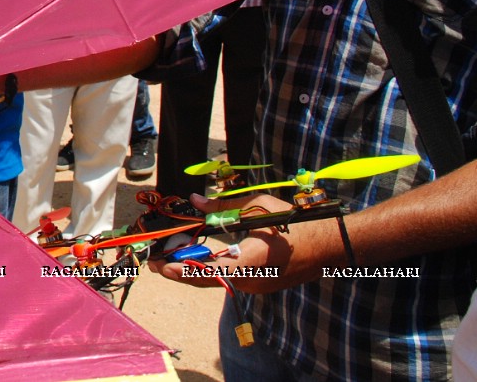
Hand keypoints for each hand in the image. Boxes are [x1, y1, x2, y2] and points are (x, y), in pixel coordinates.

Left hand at [148, 192, 334, 293]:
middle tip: (157, 264)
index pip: (210, 270)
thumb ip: (223, 207)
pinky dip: (212, 270)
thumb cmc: (294, 223)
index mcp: (251, 260)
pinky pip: (231, 279)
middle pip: (208, 278)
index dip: (183, 270)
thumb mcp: (257, 208)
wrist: (329, 246)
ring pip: (218, 280)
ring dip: (195, 270)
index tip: (162, 267)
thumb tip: (195, 200)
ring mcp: (257, 286)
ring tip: (171, 259)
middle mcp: (252, 279)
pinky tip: (199, 259)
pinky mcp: (261, 285)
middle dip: (181, 271)